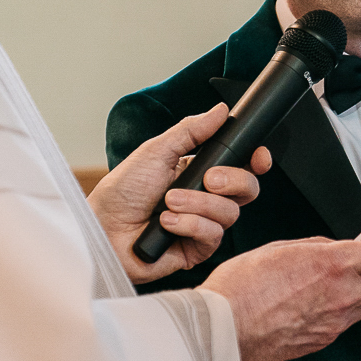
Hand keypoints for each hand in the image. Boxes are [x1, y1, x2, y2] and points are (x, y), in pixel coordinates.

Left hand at [89, 104, 270, 284]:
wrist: (102, 229)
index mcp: (198, 171)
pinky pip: (213, 236)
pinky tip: (168, 223)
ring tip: (168, 203)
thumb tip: (219, 110)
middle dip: (231, 180)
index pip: (240, 166)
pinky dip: (191, 225)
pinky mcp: (197, 249)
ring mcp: (203, 224)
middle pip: (246, 188)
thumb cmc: (121, 192)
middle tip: (207, 179)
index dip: (255, 161)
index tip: (258, 157)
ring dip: (199, 204)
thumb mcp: (156, 151)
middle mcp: (205, 198)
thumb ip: (191, 130)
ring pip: (230, 213)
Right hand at [204, 231, 360, 360]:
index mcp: (334, 263)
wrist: (221, 333)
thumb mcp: (283, 248)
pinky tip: (358, 295)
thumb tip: (337, 251)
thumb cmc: (240, 289)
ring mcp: (337, 321)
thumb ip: (318, 248)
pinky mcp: (326, 339)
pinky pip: (353, 316)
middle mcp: (343, 294)